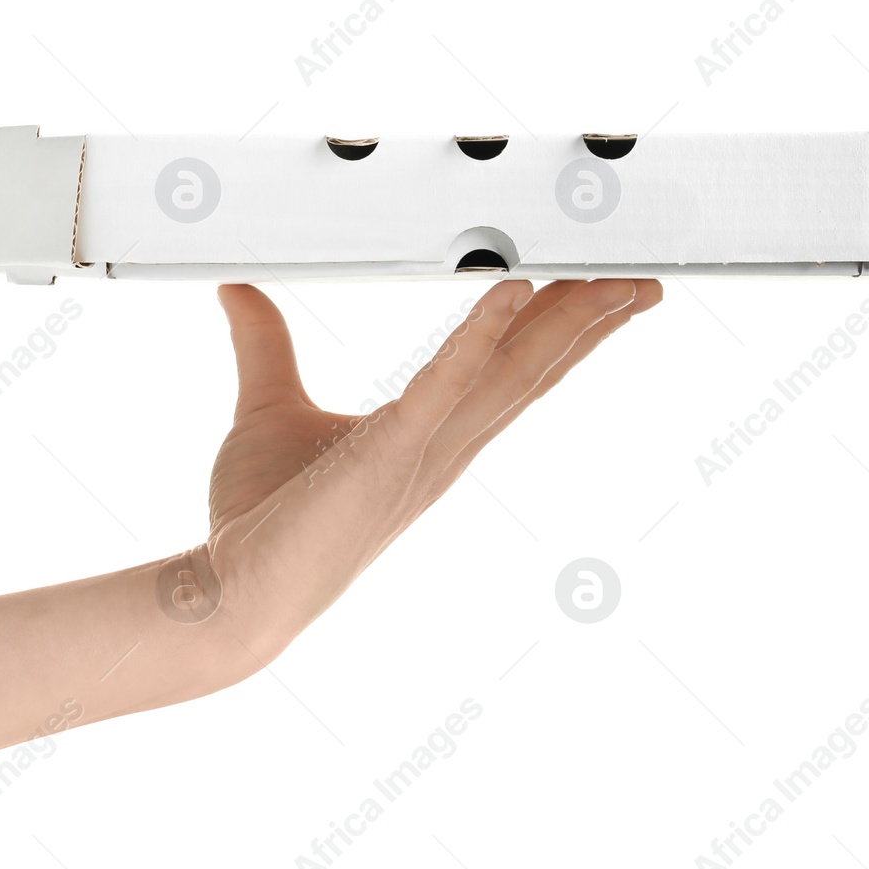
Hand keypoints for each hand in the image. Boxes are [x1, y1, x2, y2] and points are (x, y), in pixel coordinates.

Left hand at [206, 278, 662, 655]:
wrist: (229, 589)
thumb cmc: (259, 517)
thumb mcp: (269, 407)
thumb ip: (266, 345)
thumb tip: (237, 289)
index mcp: (428, 438)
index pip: (507, 374)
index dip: (556, 330)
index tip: (596, 288)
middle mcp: (441, 449)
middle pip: (531, 373)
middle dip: (588, 323)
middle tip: (640, 279)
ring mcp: (422, 454)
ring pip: (511, 377)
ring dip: (566, 324)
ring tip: (611, 281)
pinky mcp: (388, 454)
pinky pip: (444, 386)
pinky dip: (479, 336)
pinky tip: (513, 290)